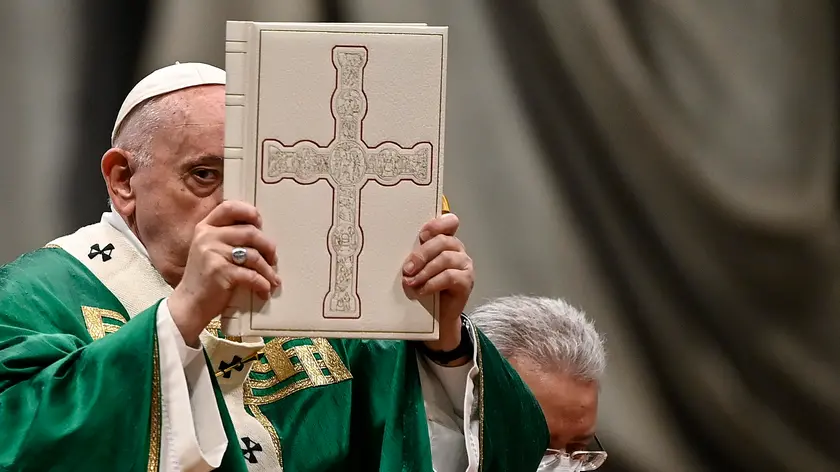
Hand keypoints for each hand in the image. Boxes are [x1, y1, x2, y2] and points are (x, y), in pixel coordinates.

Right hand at [168, 201, 280, 345]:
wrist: (189, 304)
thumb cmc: (205, 278)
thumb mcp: (209, 250)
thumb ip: (226, 237)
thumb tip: (260, 232)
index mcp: (205, 227)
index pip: (229, 207)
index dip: (249, 212)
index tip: (260, 223)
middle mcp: (207, 237)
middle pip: (250, 232)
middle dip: (268, 246)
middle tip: (273, 259)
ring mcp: (212, 253)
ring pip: (253, 255)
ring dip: (268, 269)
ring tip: (272, 279)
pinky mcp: (220, 272)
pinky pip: (251, 275)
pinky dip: (262, 284)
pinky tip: (264, 290)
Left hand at [402, 213, 473, 354]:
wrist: (438, 316)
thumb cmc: (426, 287)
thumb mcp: (418, 268)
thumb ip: (415, 256)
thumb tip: (397, 253)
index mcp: (446, 241)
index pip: (450, 222)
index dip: (437, 224)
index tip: (422, 235)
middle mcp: (458, 250)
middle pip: (442, 241)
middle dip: (421, 254)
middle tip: (407, 268)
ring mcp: (464, 265)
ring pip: (445, 258)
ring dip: (425, 271)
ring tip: (411, 282)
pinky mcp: (467, 281)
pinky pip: (449, 277)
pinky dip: (432, 283)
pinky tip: (422, 290)